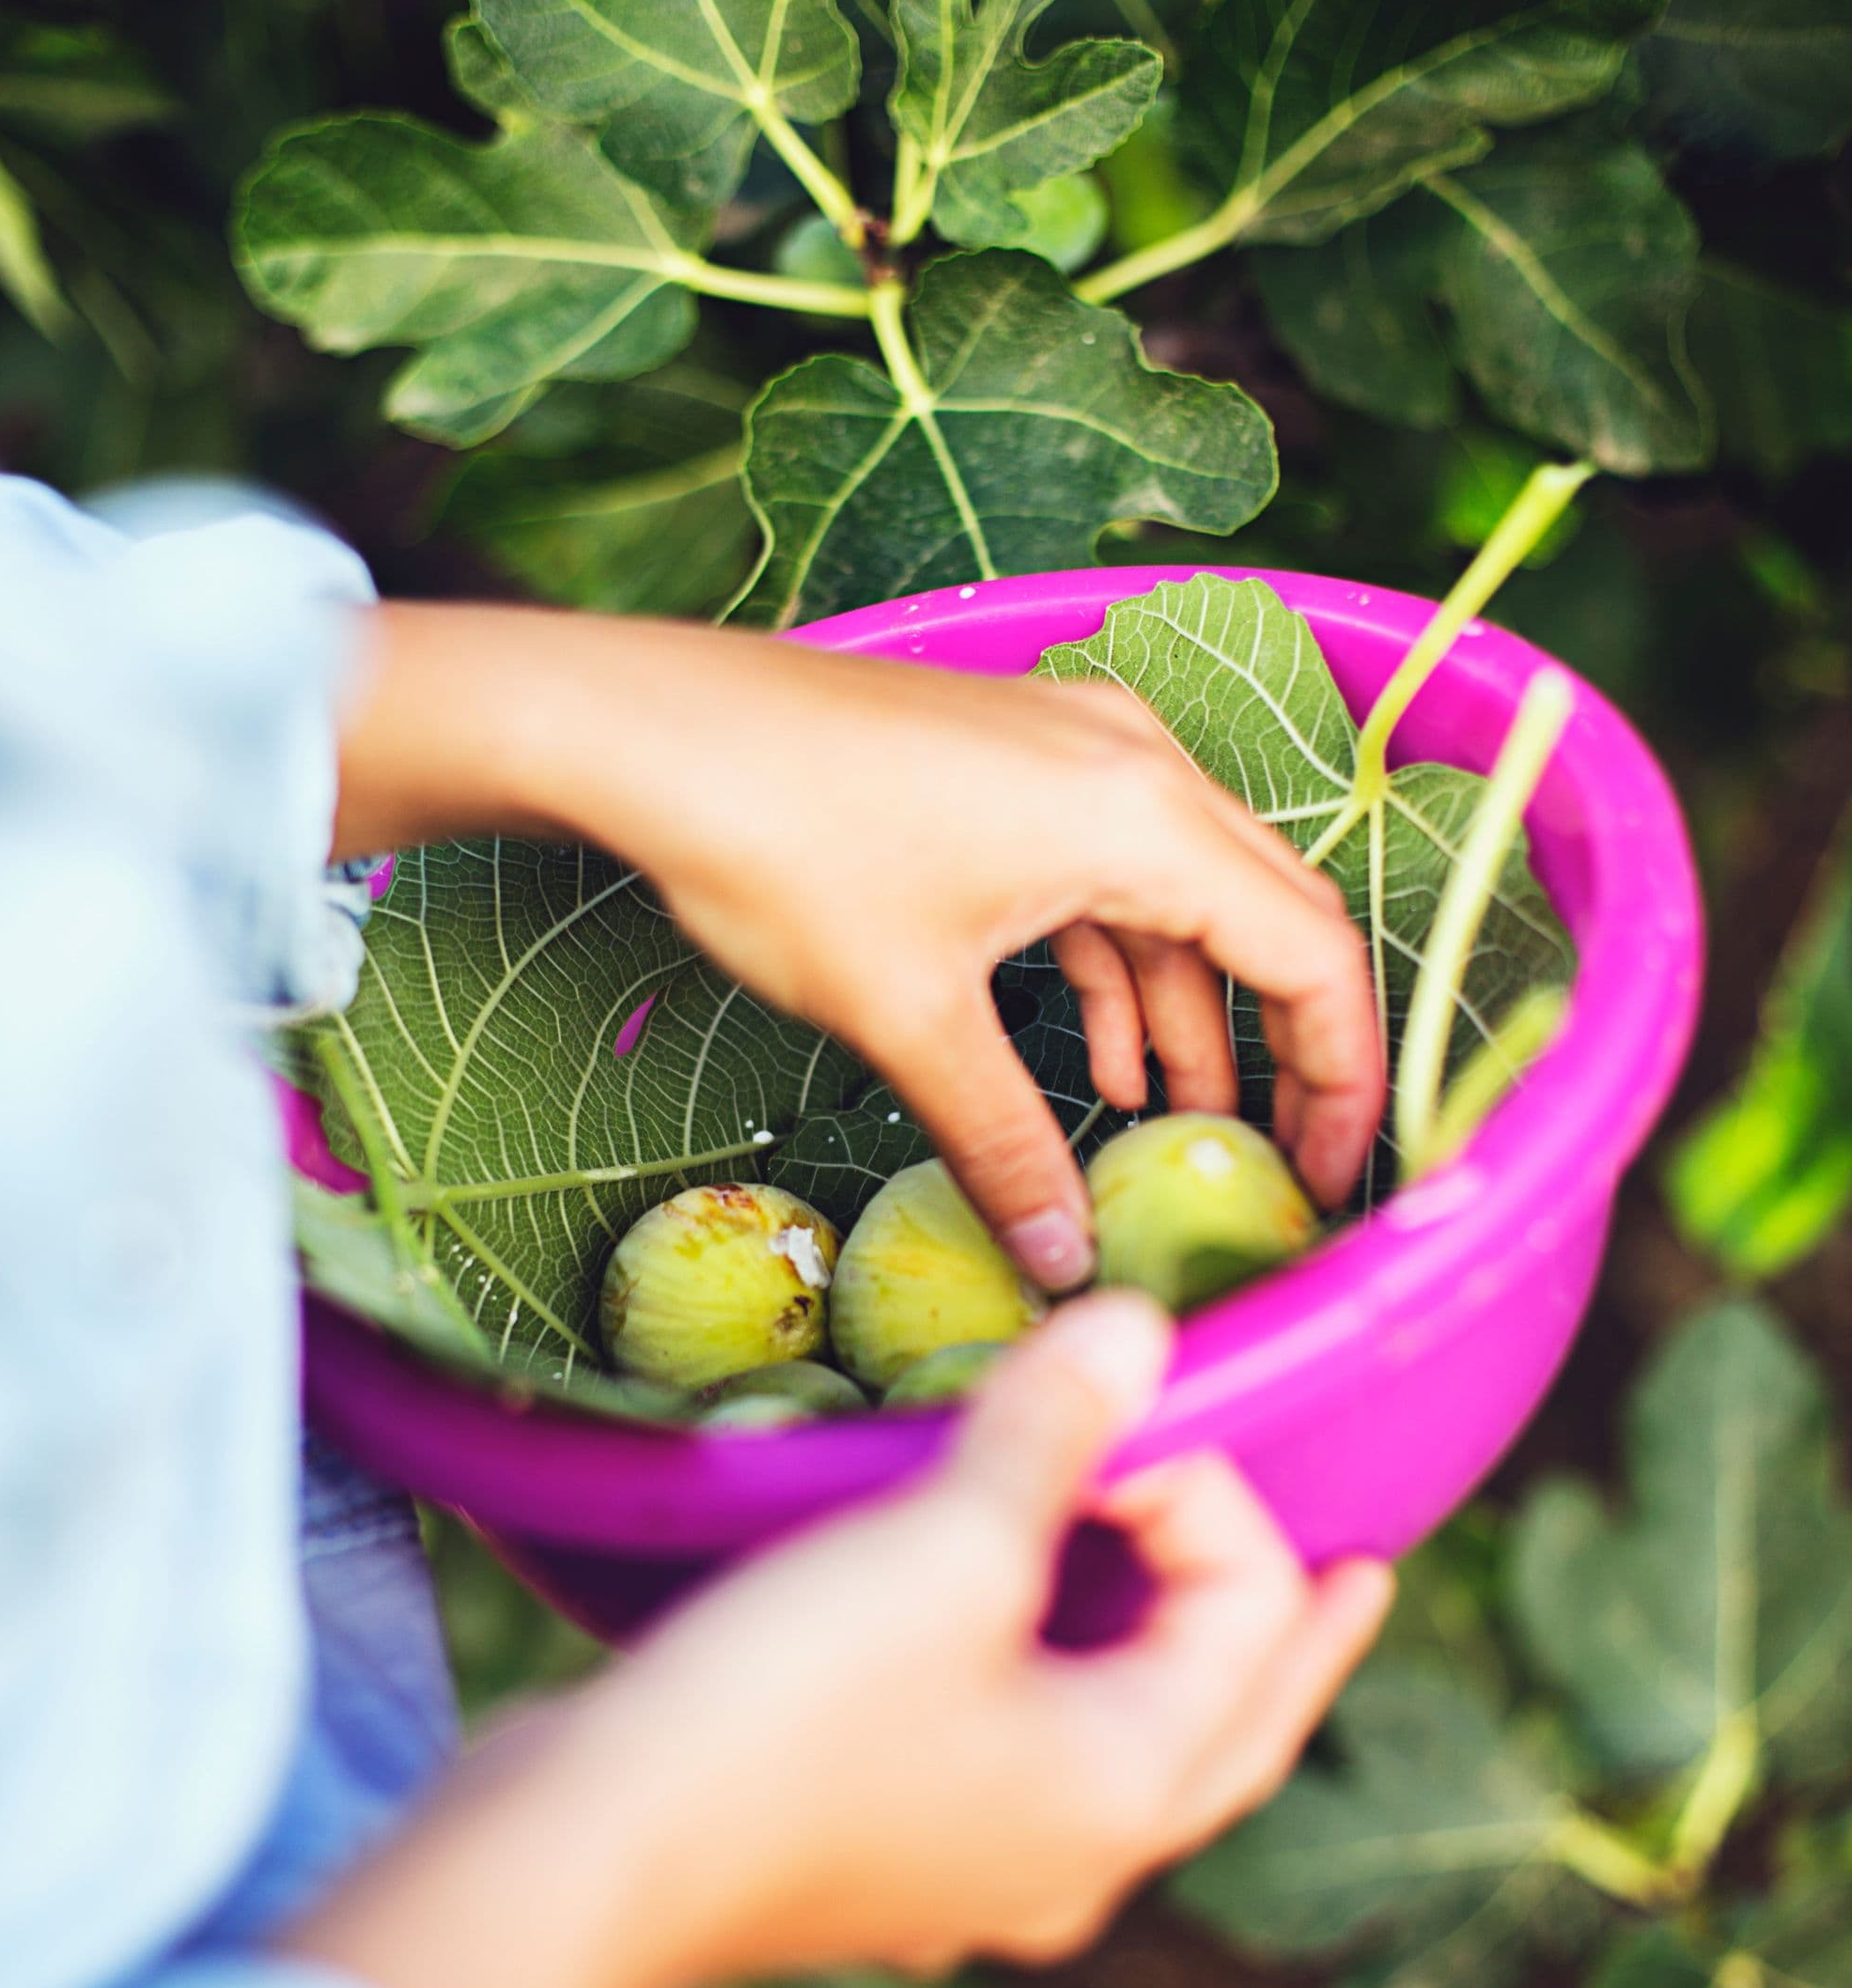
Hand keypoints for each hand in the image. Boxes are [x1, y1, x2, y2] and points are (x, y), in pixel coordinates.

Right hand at [280, 1296, 1392, 1987]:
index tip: (1107, 1414)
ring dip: (1175, 1661)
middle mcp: (1074, 1854)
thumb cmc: (791, 1712)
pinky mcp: (882, 1846)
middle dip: (1297, 1643)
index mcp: (1127, 1790)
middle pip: (1233, 1730)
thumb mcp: (943, 1552)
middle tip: (1366, 1579)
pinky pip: (1026, 1751)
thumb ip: (1056, 1435)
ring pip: (1127, 1747)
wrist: (588, 1860)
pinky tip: (1031, 1647)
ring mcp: (974, 1867)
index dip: (1201, 1485)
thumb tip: (1144, 1330)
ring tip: (1201, 1593)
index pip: (1247, 1614)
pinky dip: (1065, 1680)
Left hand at [335, 606, 1384, 1286]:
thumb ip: (1006, 1142)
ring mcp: (1076, 751)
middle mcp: (1137, 763)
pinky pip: (1111, 877)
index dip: (1339, 1075)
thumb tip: (1063, 1258)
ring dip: (1188, 1021)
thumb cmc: (781, 852)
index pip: (1309, 953)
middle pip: (1269, 920)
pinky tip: (1098, 1068)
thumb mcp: (909, 1020)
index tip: (1329, 1175)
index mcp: (1144, 815)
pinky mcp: (1017, 764)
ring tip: (1172, 1139)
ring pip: (1184, 902)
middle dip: (1282, 1053)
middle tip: (1280, 1167)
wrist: (648, 729)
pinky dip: (1117, 971)